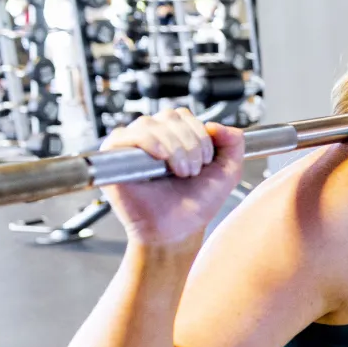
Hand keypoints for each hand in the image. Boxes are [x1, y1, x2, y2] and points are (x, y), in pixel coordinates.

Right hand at [99, 108, 246, 246]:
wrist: (178, 230)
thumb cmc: (196, 204)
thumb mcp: (228, 172)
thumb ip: (234, 143)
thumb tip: (217, 124)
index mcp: (175, 136)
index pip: (184, 116)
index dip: (200, 135)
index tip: (205, 162)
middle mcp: (152, 137)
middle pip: (169, 117)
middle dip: (189, 143)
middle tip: (192, 171)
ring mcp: (132, 146)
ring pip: (150, 124)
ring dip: (172, 147)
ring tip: (180, 172)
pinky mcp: (113, 158)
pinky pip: (124, 135)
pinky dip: (146, 142)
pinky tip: (160, 158)